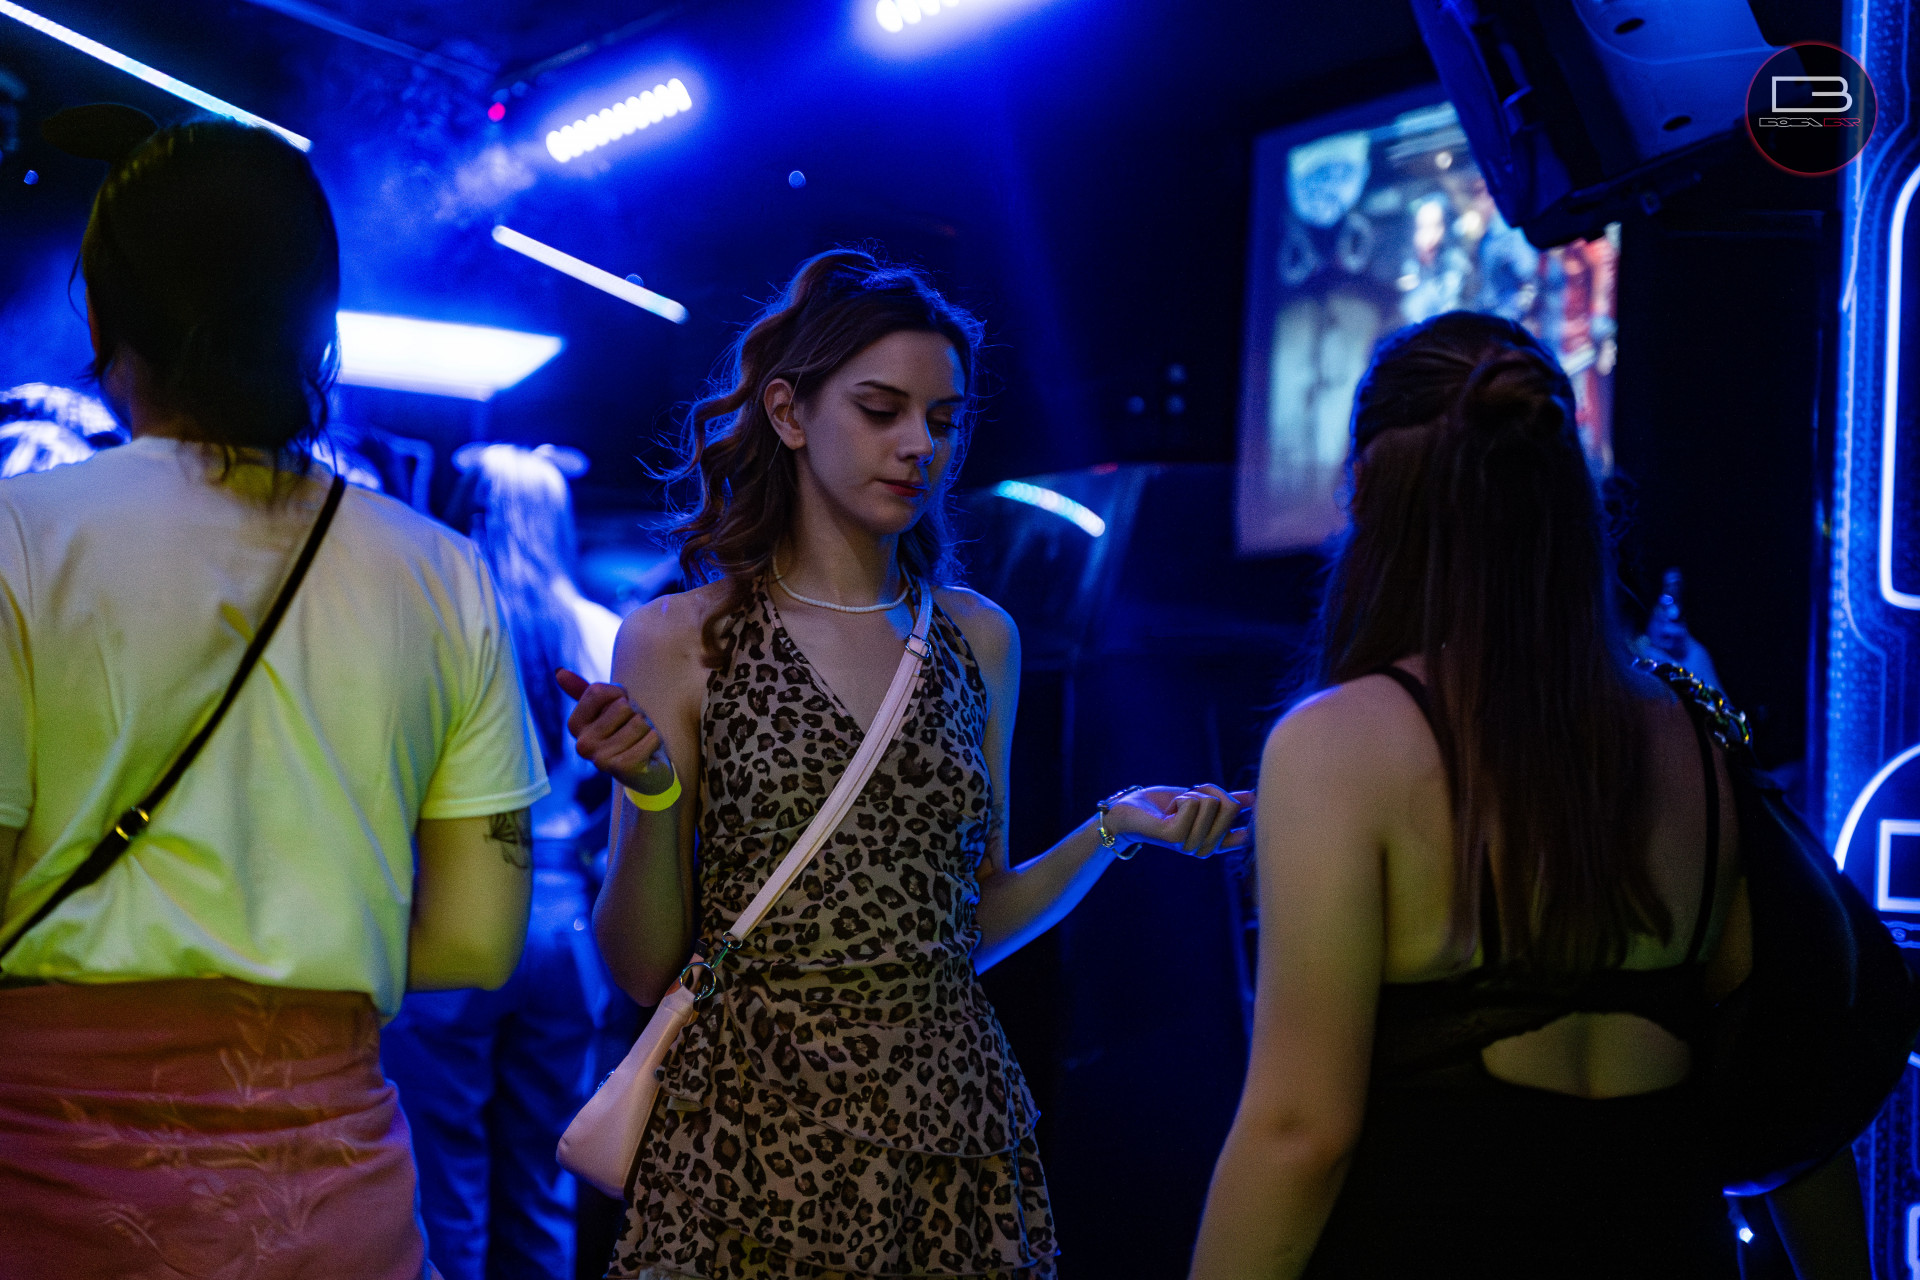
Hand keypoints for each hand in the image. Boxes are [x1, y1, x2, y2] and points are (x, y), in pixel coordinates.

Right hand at [557, 668, 674, 793]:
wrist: (645, 769)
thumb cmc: (627, 733)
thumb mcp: (609, 708)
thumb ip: (588, 692)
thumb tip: (558, 672)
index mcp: (574, 726)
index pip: (597, 691)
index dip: (619, 695)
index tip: (620, 712)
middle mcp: (582, 744)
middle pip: (622, 706)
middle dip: (635, 714)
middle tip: (632, 731)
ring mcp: (600, 759)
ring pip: (638, 722)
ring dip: (646, 729)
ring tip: (639, 741)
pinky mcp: (622, 769)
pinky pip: (650, 738)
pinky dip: (655, 741)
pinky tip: (647, 752)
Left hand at [1101, 784, 1253, 858]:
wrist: (1129, 810)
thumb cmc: (1163, 805)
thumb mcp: (1201, 800)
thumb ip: (1226, 802)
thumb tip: (1253, 797)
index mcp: (1214, 842)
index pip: (1246, 833)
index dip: (1250, 814)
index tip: (1251, 803)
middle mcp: (1205, 848)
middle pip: (1231, 807)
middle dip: (1213, 791)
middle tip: (1191, 796)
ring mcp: (1191, 845)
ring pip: (1212, 803)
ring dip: (1194, 795)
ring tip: (1177, 805)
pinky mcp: (1176, 838)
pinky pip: (1194, 804)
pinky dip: (1183, 797)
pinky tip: (1171, 809)